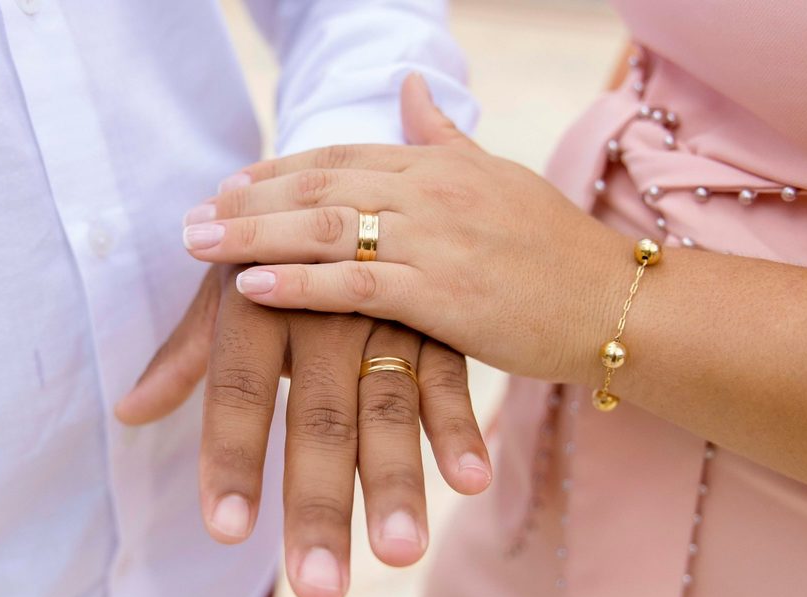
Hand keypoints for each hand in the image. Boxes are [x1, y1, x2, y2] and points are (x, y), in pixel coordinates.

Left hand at [115, 265, 490, 596]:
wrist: (352, 185)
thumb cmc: (276, 254)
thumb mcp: (229, 293)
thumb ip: (187, 355)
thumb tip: (129, 413)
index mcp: (257, 300)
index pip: (236, 389)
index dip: (232, 459)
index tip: (228, 532)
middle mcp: (320, 310)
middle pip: (318, 416)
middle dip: (319, 503)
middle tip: (320, 587)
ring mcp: (383, 317)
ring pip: (387, 405)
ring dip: (396, 480)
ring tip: (400, 552)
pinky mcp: (433, 321)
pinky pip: (446, 377)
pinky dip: (457, 426)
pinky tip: (470, 482)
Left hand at [180, 74, 628, 382]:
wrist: (615, 301)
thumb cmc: (556, 248)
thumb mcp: (498, 178)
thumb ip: (444, 136)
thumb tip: (411, 85)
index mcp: (440, 164)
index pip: (341, 155)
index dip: (278, 169)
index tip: (229, 184)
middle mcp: (430, 191)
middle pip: (320, 184)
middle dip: (247, 200)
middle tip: (190, 218)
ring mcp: (436, 239)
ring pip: (326, 227)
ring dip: (253, 235)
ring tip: (197, 246)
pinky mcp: (443, 294)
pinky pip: (356, 284)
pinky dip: (298, 283)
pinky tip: (249, 287)